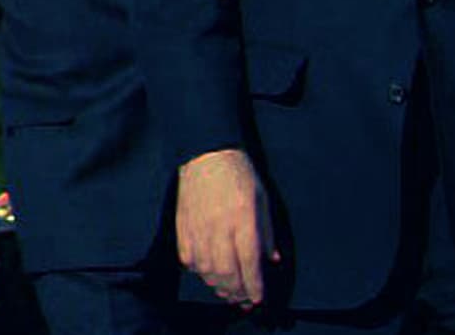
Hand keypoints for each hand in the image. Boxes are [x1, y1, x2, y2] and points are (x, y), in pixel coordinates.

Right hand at [177, 148, 279, 308]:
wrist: (206, 154)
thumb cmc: (238, 172)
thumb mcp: (262, 196)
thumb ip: (266, 230)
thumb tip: (271, 258)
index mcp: (242, 215)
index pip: (250, 260)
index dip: (254, 284)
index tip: (259, 297)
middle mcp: (219, 225)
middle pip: (227, 271)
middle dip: (237, 291)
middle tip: (244, 299)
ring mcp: (198, 228)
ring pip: (207, 270)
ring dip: (218, 285)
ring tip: (228, 290)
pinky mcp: (183, 228)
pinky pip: (189, 260)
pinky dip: (199, 271)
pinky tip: (209, 272)